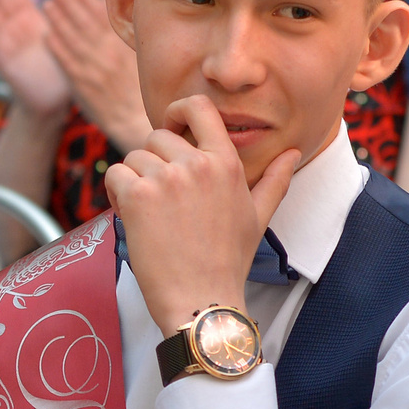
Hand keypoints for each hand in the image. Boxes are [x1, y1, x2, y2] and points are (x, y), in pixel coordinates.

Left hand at [39, 0, 147, 148]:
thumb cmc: (139, 85)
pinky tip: (47, 36)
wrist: (136, 121)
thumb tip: (123, 3)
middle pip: (85, 23)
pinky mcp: (84, 87)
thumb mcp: (140, 54)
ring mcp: (95, 71)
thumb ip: (130, 29)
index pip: (102, 15)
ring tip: (46, 4)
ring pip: (73, 41)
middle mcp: (108, 55)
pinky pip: (68, 65)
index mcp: (123, 45)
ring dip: (59, 21)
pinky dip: (57, 49)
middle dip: (69, 2)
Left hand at [103, 96, 299, 335]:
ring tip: (149, 214)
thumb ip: (275, 180)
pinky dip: (116, 193)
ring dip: (134, 181)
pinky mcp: (139, 196)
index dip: (178, 111)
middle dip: (153, 163)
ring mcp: (167, 178)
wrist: (202, 300)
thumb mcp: (258, 217)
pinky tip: (132, 217)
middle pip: (158, 136)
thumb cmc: (229, 261)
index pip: (199, 108)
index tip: (171, 128)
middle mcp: (197, 164)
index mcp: (227, 163)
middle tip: (161, 198)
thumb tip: (292, 153)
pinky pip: (115, 175)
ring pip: (134, 157)